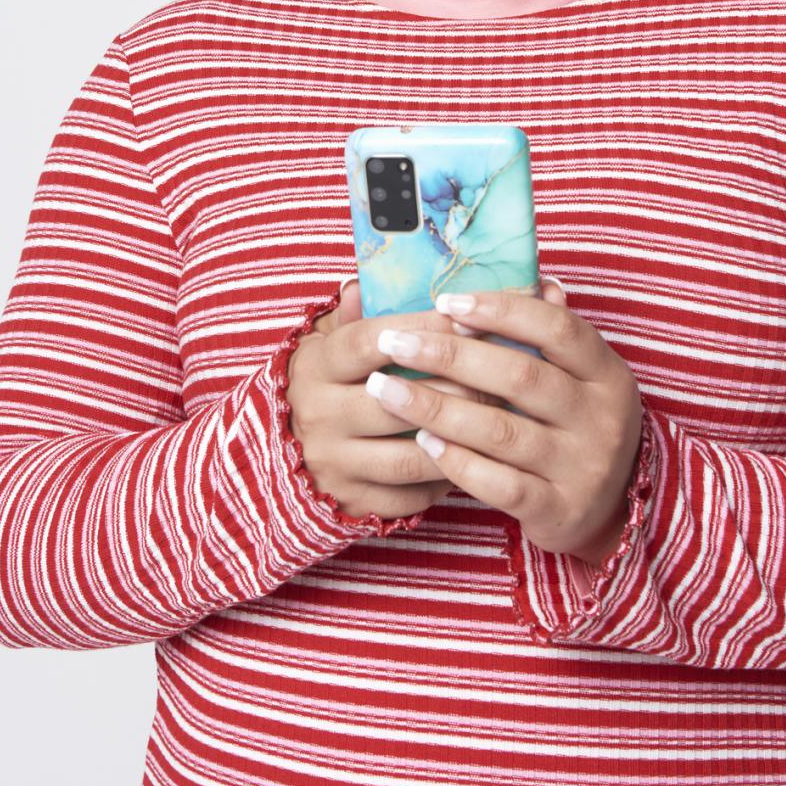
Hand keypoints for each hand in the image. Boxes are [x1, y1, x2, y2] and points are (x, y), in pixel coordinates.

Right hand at [286, 277, 512, 520]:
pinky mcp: (353, 502)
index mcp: (317, 366)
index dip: (423, 329)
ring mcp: (336, 463)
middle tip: (502, 373)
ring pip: (411, 454)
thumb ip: (353, 314)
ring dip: (460, 436)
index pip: (371, 342)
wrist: (283, 453)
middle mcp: (320, 415)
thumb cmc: (327, 382)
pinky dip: (447, 475)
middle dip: (457, 385)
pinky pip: (411, 495)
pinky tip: (475, 455)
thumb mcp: (328, 340)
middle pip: (399, 399)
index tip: (469, 318)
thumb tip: (365, 283)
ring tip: (498, 416)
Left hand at [361, 282, 643, 566]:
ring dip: (437, 408)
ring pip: (500, 431)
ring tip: (388, 391)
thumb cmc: (578, 426)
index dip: (501, 310)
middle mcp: (601, 418)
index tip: (447, 303)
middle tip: (395, 342)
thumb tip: (533, 281)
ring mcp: (582, 467)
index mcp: (608, 373)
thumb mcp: (583, 377)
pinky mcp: (558, 510)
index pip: (557, 329)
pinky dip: (457, 462)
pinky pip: (499, 484)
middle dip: (450, 355)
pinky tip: (423, 442)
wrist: (611, 510)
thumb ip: (554, 334)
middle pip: (520, 376)